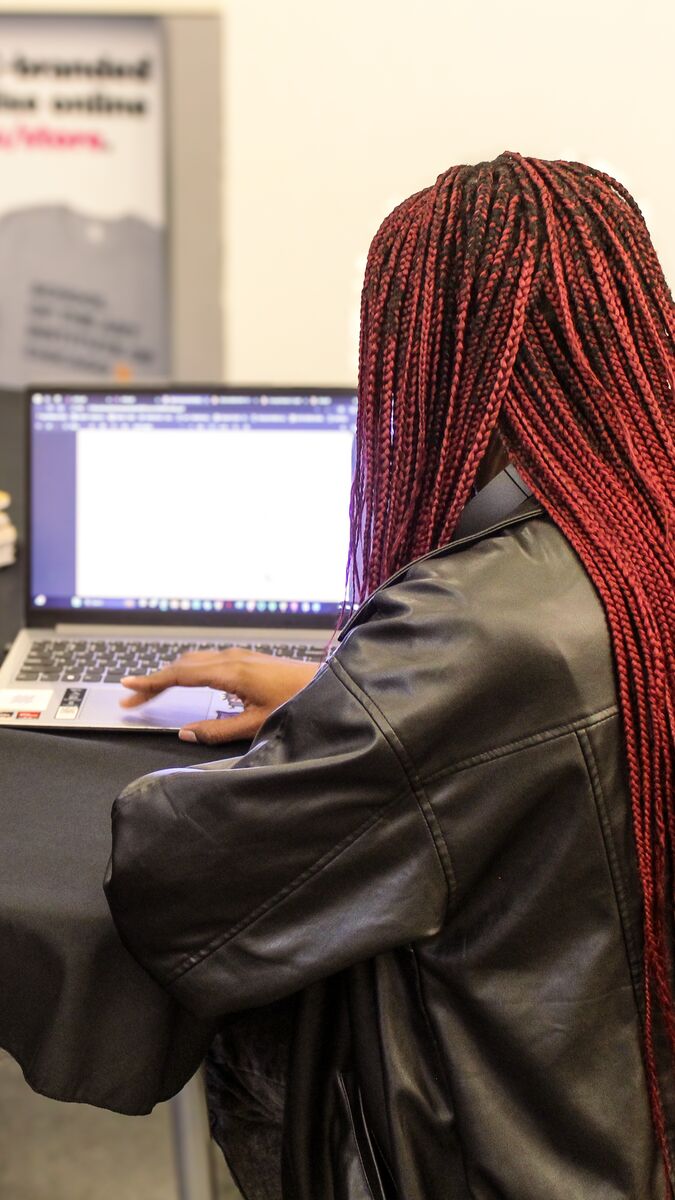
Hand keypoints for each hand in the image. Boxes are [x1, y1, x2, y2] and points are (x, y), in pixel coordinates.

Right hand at [119, 649, 320, 743]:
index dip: (150, 683)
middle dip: (154, 680)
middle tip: (131, 696)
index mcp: (231, 672)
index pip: (180, 675)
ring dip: (171, 673)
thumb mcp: (256, 725)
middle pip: (182, 664)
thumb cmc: (298, 704)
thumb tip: (185, 733)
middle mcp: (233, 658)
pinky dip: (189, 669)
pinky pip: (209, 660)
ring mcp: (241, 655)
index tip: (127, 689)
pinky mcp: (249, 659)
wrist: (330, 686)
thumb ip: (217, 731)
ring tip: (152, 689)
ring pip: (195, 659)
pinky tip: (187, 682)